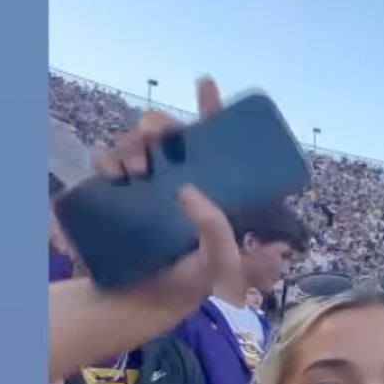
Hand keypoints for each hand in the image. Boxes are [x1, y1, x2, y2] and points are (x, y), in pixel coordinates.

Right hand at [50, 81, 244, 378]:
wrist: (145, 299)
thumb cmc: (193, 279)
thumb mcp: (226, 269)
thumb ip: (247, 258)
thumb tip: (275, 245)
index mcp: (213, 183)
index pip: (214, 137)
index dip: (211, 108)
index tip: (205, 85)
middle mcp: (179, 174)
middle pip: (169, 132)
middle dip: (160, 125)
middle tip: (156, 139)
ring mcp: (147, 180)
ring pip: (137, 142)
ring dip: (133, 144)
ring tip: (135, 170)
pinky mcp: (118, 190)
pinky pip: (108, 160)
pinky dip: (108, 159)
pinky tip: (113, 174)